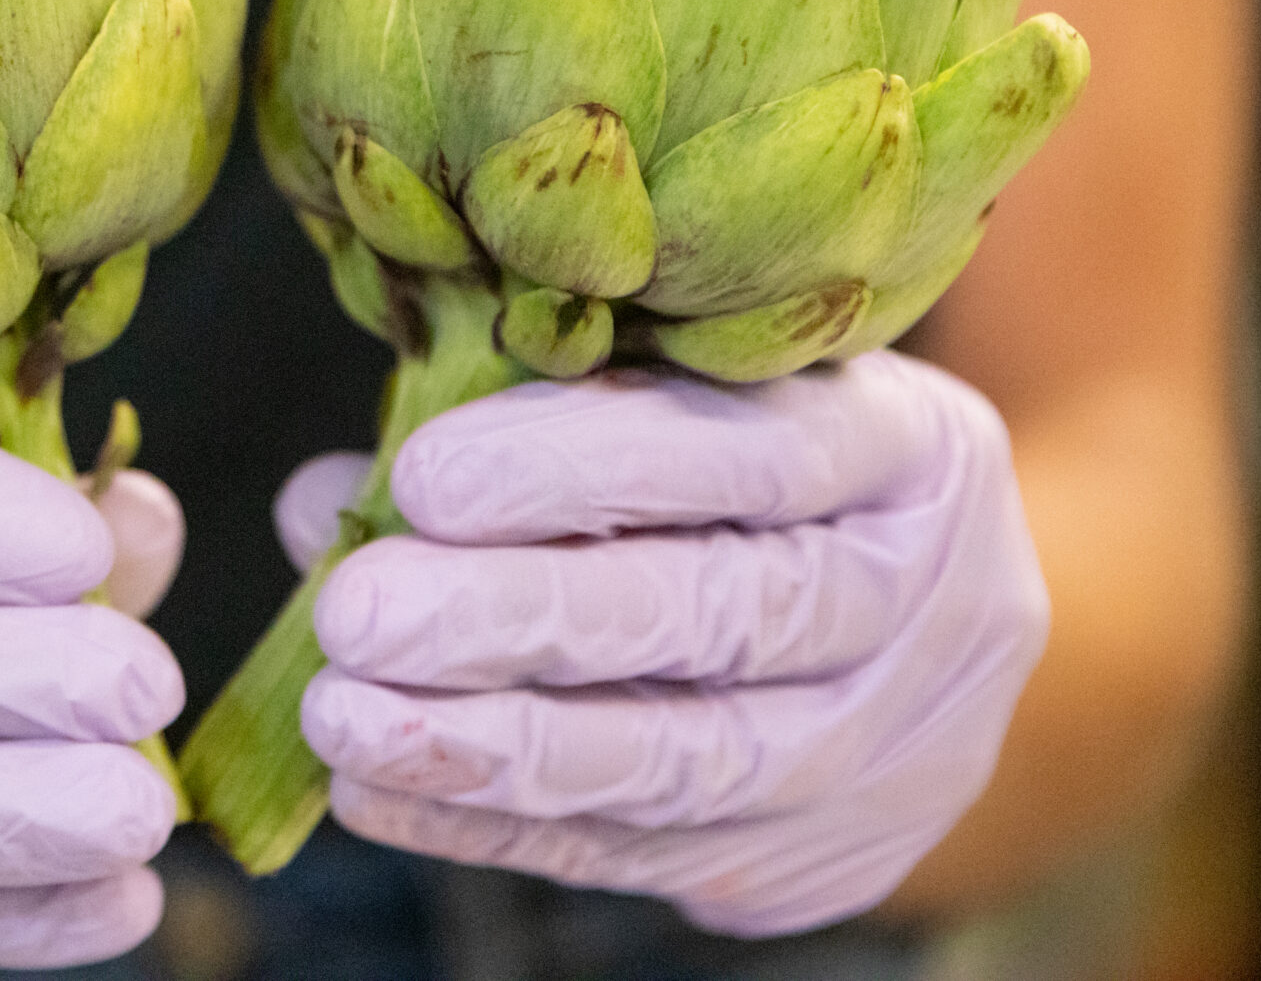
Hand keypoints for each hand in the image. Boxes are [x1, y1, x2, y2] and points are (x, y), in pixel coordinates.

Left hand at [276, 351, 1047, 936]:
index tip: (427, 477)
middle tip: (361, 615)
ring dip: (499, 748)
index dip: (586, 466)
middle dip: (523, 619)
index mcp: (909, 448)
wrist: (933, 627)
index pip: (754, 453)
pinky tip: (378, 795)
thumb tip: (327, 503)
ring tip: (348, 720)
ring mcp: (884, 747)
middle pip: (726, 615)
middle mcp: (920, 598)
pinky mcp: (817, 860)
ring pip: (695, 759)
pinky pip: (642, 851)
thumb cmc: (760, 469)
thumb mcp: (700, 401)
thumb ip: (531, 429)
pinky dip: (493, 826)